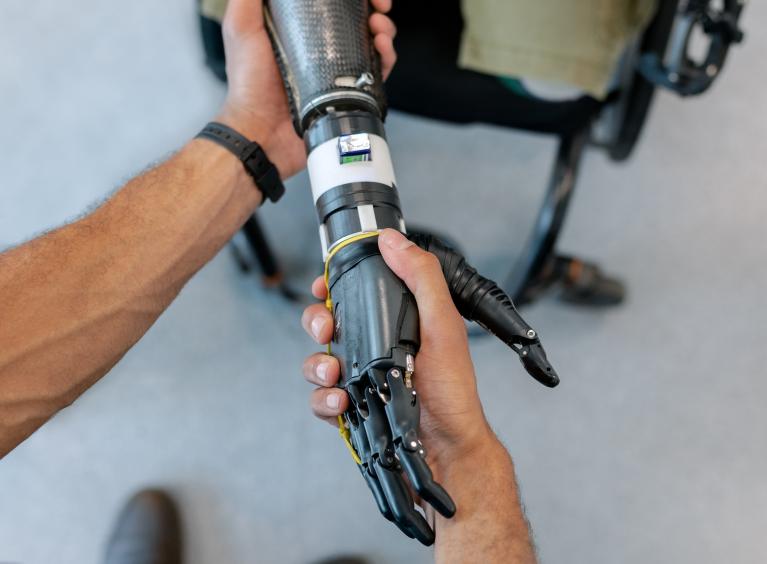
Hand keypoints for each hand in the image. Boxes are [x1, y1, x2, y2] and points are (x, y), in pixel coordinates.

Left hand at [216, 0, 397, 179]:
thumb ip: (247, 0)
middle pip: (357, 18)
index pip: (332, 2)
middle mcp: (320, 46)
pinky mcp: (348, 92)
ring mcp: (337, 69)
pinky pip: (376, 72)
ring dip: (383, 29)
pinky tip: (382, 50)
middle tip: (380, 5)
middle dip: (373, 7)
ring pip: (371, 41)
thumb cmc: (248, 84)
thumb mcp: (241, 29)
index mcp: (299, 27)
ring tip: (379, 29)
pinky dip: (386, 57)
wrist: (262, 130)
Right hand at [300, 229, 496, 472]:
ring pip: (316, 361)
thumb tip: (392, 240)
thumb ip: (421, 278)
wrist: (447, 449)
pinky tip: (342, 402)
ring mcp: (360, 378)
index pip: (354, 293)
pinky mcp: (350, 409)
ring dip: (317, 365)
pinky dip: (324, 399)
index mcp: (395, 321)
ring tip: (335, 375)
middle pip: (326, 323)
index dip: (332, 286)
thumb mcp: (442, 324)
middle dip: (316, 323)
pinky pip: (320, 398)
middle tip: (326, 331)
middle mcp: (374, 346)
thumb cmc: (451, 390)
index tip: (323, 286)